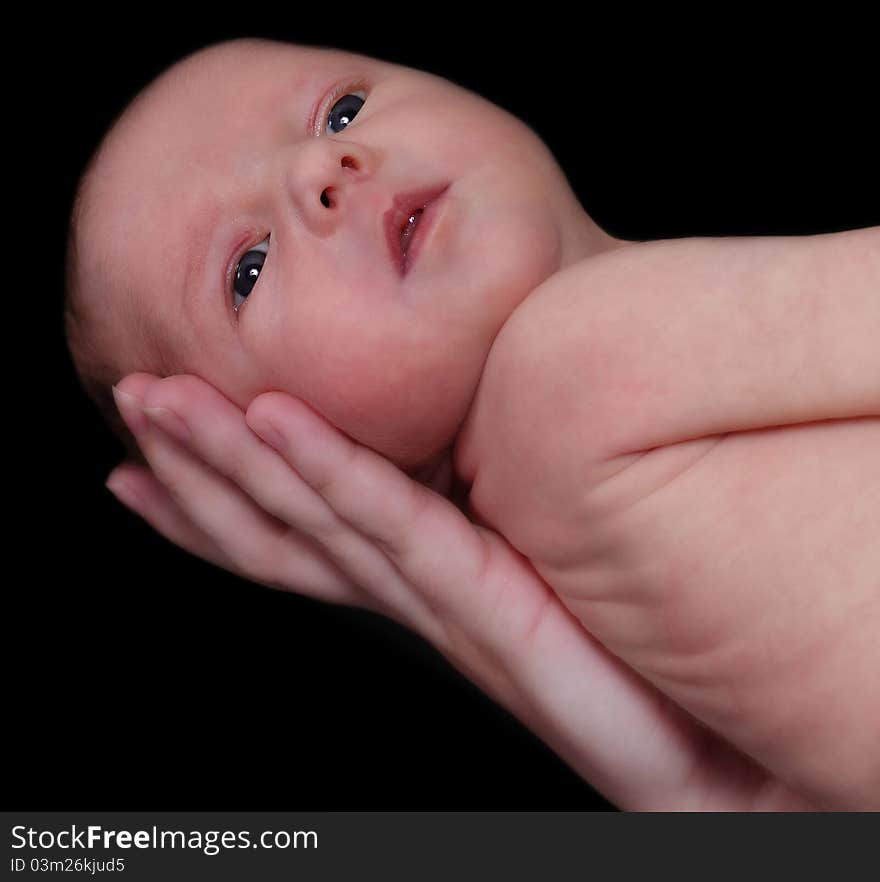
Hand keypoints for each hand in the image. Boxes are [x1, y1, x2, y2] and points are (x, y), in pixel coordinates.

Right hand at [108, 372, 813, 810]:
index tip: (142, 468)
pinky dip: (330, 473)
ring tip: (158, 402)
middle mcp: (414, 598)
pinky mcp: (491, 606)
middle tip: (128, 404)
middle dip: (196, 466)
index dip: (211, 510)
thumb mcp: (537, 582)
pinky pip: (396, 528)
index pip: (296, 541)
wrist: (708, 768)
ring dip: (230, 459)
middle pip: (284, 526)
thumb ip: (481, 540)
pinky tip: (273, 421)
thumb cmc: (629, 672)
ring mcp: (443, 604)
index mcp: (421, 592)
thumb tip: (449, 483)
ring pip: (315, 520)